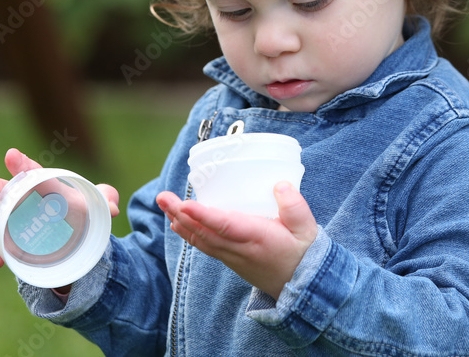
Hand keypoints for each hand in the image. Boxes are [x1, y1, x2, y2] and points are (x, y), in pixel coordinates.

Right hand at [0, 149, 120, 270]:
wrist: (72, 245)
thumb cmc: (77, 214)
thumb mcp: (95, 205)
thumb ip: (105, 198)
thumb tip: (114, 208)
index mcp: (38, 184)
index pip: (26, 169)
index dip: (18, 162)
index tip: (12, 156)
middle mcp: (18, 200)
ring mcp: (7, 223)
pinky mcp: (4, 247)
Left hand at [156, 182, 316, 299]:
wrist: (302, 286)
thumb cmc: (303, 252)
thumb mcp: (306, 227)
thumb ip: (294, 206)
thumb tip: (280, 184)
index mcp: (258, 238)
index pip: (225, 227)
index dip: (204, 216)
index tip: (185, 205)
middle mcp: (240, 249)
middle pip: (204, 233)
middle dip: (181, 214)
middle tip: (162, 196)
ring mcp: (233, 257)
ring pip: (201, 240)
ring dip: (180, 222)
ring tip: (164, 204)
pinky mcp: (230, 259)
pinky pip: (205, 246)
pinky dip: (189, 234)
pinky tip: (178, 222)